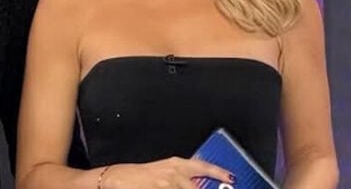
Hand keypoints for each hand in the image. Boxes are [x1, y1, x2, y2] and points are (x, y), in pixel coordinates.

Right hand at [101, 157, 233, 188]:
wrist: (117, 178)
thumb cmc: (141, 175)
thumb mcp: (164, 171)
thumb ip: (183, 176)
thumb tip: (202, 181)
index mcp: (176, 164)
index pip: (203, 167)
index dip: (219, 172)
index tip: (232, 177)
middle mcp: (173, 173)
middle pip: (198, 187)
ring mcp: (166, 185)